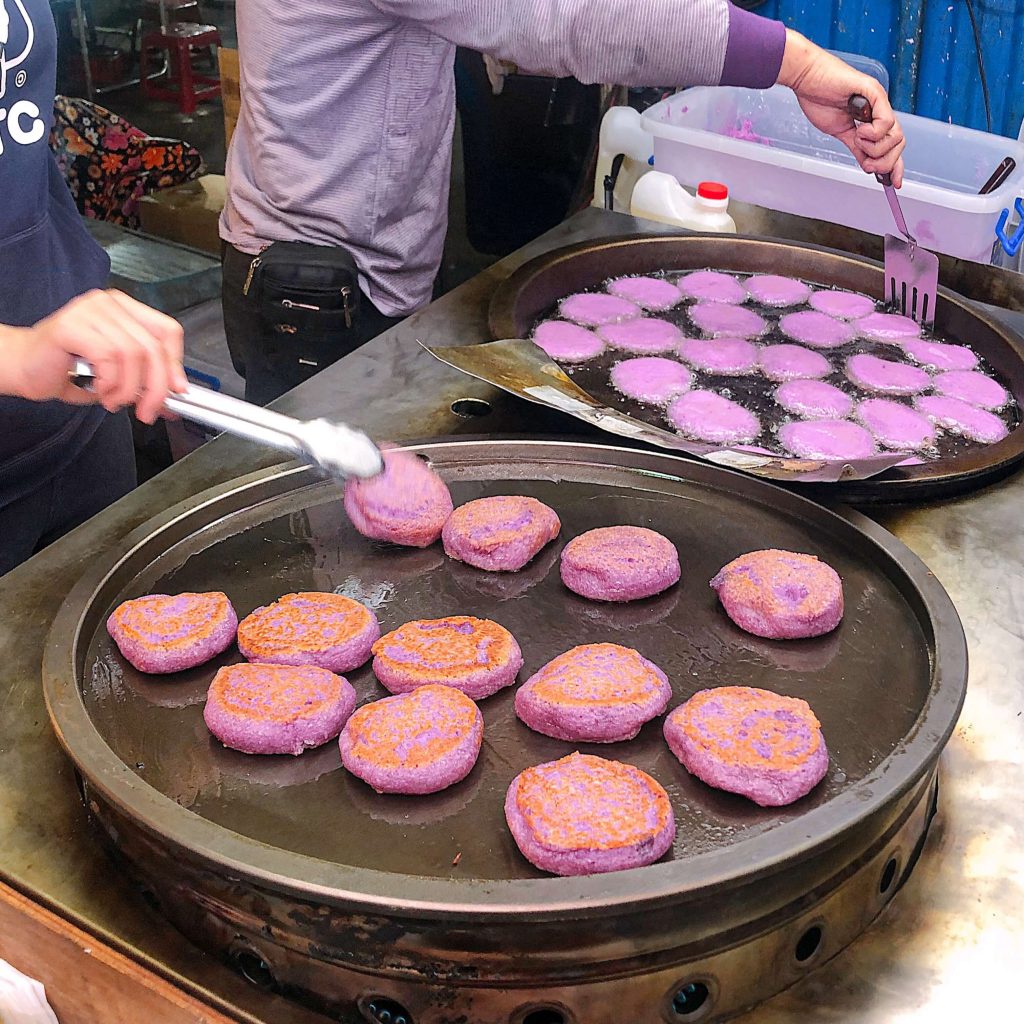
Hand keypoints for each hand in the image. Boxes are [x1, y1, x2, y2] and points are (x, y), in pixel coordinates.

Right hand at [3, 289, 186, 423]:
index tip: (176, 390)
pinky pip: (108, 357)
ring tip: (113, 400)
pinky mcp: (71, 325)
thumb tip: (175, 393)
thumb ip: (146, 377)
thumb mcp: (118, 373)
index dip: (175, 364)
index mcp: (124, 309)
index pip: (167, 331)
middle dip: (155, 387)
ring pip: (133, 354)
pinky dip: (110, 382)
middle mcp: (108, 304)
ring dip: (127, 388)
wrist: (22, 367)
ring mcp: (89, 311)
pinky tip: (100, 391)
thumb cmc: (65, 367)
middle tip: (147, 410)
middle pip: (153, 347)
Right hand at [778, 30, 905, 187]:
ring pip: (895, 136)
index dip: (895, 166)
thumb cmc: (818, 99)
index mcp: (872, 119)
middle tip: (867, 164)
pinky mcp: (874, 93)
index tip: (892, 183)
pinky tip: (859, 130)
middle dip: (884, 161)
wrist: (807, 80)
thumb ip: (856, 148)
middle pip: (898, 144)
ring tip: (858, 139)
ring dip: (875, 147)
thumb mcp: (840, 132)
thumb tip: (868, 165)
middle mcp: (880, 110)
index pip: (892, 146)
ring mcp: (879, 102)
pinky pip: (886, 122)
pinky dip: (874, 133)